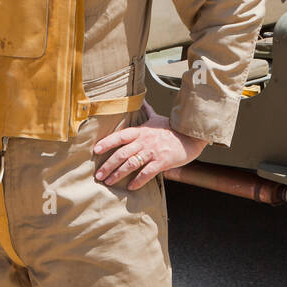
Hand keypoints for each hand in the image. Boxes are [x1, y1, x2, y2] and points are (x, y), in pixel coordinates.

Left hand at [92, 104, 206, 189]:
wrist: (191, 136)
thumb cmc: (171, 128)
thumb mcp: (156, 118)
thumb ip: (146, 111)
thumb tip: (141, 99)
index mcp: (141, 131)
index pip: (120, 136)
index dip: (107, 142)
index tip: (96, 150)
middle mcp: (144, 141)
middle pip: (122, 153)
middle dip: (108, 165)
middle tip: (98, 175)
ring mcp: (153, 151)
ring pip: (131, 164)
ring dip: (118, 174)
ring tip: (109, 182)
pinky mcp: (162, 162)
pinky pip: (147, 173)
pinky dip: (138, 181)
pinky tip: (131, 187)